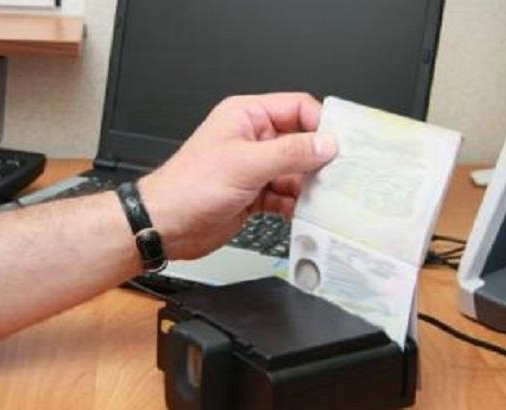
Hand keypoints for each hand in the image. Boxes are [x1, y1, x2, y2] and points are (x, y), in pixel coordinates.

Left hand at [138, 92, 337, 259]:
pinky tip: (303, 211)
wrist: (166, 226)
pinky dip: (296, 204)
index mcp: (246, 116)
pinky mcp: (255, 193)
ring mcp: (255, 167)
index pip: (297, 108)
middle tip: (337, 174)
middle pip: (301, 142)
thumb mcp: (245, 164)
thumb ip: (290, 153)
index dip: (320, 124)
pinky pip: (286, 194)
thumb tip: (326, 143)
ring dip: (309, 185)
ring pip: (296, 171)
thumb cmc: (187, 187)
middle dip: (318, 159)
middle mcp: (253, 139)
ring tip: (322, 197)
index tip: (340, 144)